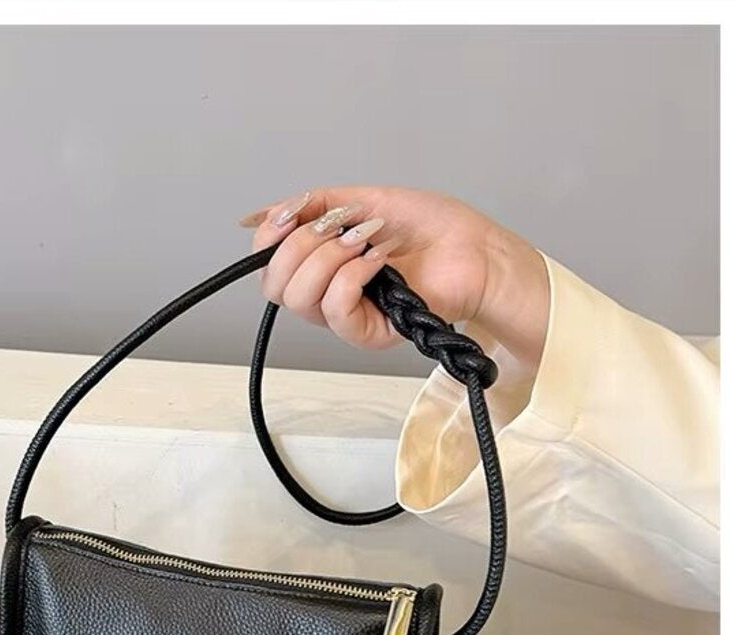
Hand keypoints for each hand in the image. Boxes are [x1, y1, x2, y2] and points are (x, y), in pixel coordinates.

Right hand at [240, 186, 548, 369]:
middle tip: (339, 228)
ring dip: (329, 258)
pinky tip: (378, 261)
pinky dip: (352, 277)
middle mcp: (326, 295)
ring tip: (366, 242)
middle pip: (274, 285)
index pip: (267, 266)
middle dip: (299, 245)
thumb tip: (257, 217)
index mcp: (319, 266)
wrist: (476, 250)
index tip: (290, 215)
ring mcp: (347, 317)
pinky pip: (336, 311)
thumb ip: (311, 206)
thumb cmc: (433, 229)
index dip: (268, 240)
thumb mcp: (362, 201)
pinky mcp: (368, 333)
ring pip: (299, 298)